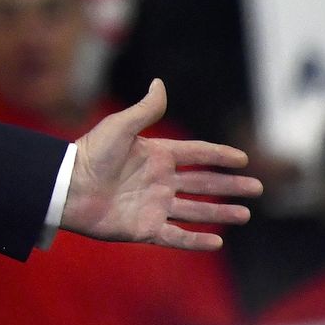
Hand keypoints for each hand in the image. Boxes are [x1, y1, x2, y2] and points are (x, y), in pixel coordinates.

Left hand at [63, 80, 261, 249]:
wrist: (66, 188)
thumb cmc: (90, 155)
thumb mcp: (120, 127)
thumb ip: (145, 110)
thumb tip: (159, 82)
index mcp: (155, 155)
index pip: (196, 154)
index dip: (219, 156)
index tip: (242, 159)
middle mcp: (158, 181)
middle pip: (203, 184)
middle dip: (230, 186)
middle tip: (257, 188)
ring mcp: (152, 206)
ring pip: (195, 210)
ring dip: (220, 213)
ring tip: (244, 214)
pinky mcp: (143, 229)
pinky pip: (175, 236)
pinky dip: (195, 241)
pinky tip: (217, 241)